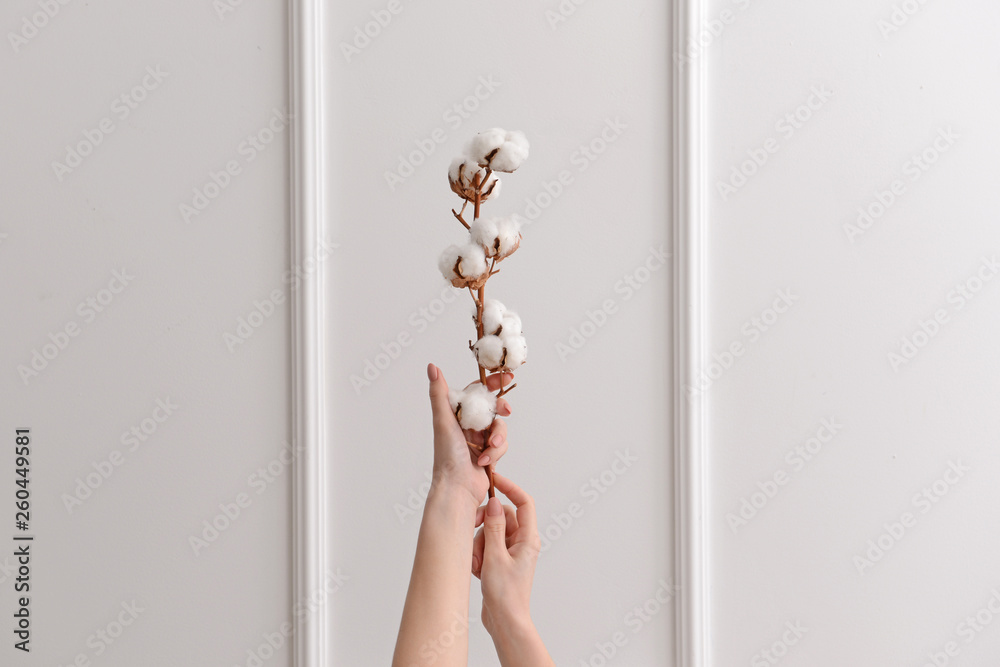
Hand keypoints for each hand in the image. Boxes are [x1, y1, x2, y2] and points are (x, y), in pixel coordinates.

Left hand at [427, 363, 512, 505]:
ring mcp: (479, 439)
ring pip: (500, 427)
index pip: (476, 390)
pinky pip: (502, 445)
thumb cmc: (446, 456)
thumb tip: (432, 367)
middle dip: (501, 409)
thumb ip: (439, 393)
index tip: (505, 377)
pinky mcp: (489, 453)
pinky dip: (496, 452)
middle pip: (493, 407)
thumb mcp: (443, 421)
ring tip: (489, 449)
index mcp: (457, 414)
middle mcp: (468, 424)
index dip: (491, 383)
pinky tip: (485, 461)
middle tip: (505, 410)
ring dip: (497, 437)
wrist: (457, 488)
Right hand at [471, 473, 541, 638]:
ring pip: (491, 532)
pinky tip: (476, 570)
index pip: (523, 502)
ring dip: (479, 544)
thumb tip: (495, 501)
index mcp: (528, 538)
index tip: (493, 480)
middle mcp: (522, 542)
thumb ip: (493, 527)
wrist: (505, 621)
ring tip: (478, 564)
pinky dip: (478, 555)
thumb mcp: (495, 556)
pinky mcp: (500, 561)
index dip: (510, 487)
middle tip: (474, 534)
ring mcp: (511, 552)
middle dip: (485, 525)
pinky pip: (486, 547)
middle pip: (501, 517)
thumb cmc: (505, 593)